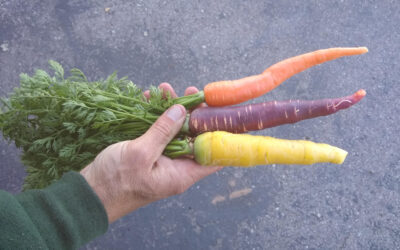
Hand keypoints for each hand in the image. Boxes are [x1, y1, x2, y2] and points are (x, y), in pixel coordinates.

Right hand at [80, 83, 220, 222]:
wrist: (88, 194)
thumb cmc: (115, 181)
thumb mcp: (140, 153)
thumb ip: (162, 131)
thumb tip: (182, 111)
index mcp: (181, 174)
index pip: (213, 155)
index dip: (220, 133)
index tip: (219, 110)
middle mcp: (176, 167)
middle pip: (193, 137)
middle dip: (191, 113)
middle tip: (189, 91)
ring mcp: (161, 160)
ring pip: (173, 131)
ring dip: (169, 109)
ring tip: (165, 88)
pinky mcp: (147, 153)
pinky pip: (156, 132)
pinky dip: (153, 115)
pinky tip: (149, 97)